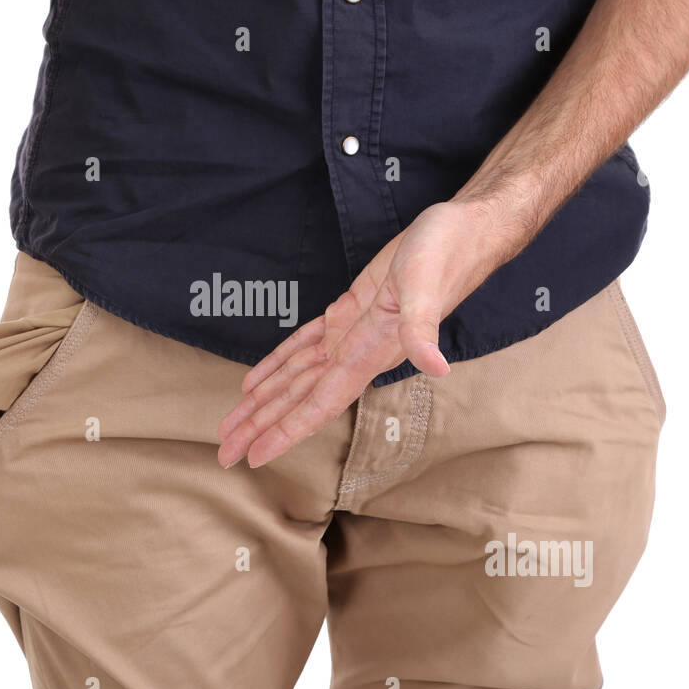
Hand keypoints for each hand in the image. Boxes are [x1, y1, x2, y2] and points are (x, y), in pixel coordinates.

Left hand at [216, 199, 507, 467]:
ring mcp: (350, 333)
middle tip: (224, 454)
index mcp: (369, 354)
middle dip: (261, 427)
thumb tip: (436, 367)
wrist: (464, 231)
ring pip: (297, 376)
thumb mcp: (427, 287)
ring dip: (264, 401)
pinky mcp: (349, 310)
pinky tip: (256, 380)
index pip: (319, 403)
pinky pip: (305, 344)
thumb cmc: (448, 255)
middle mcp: (356, 352)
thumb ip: (424, 329)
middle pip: (298, 400)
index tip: (255, 456)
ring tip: (232, 426)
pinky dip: (278, 363)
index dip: (285, 431)